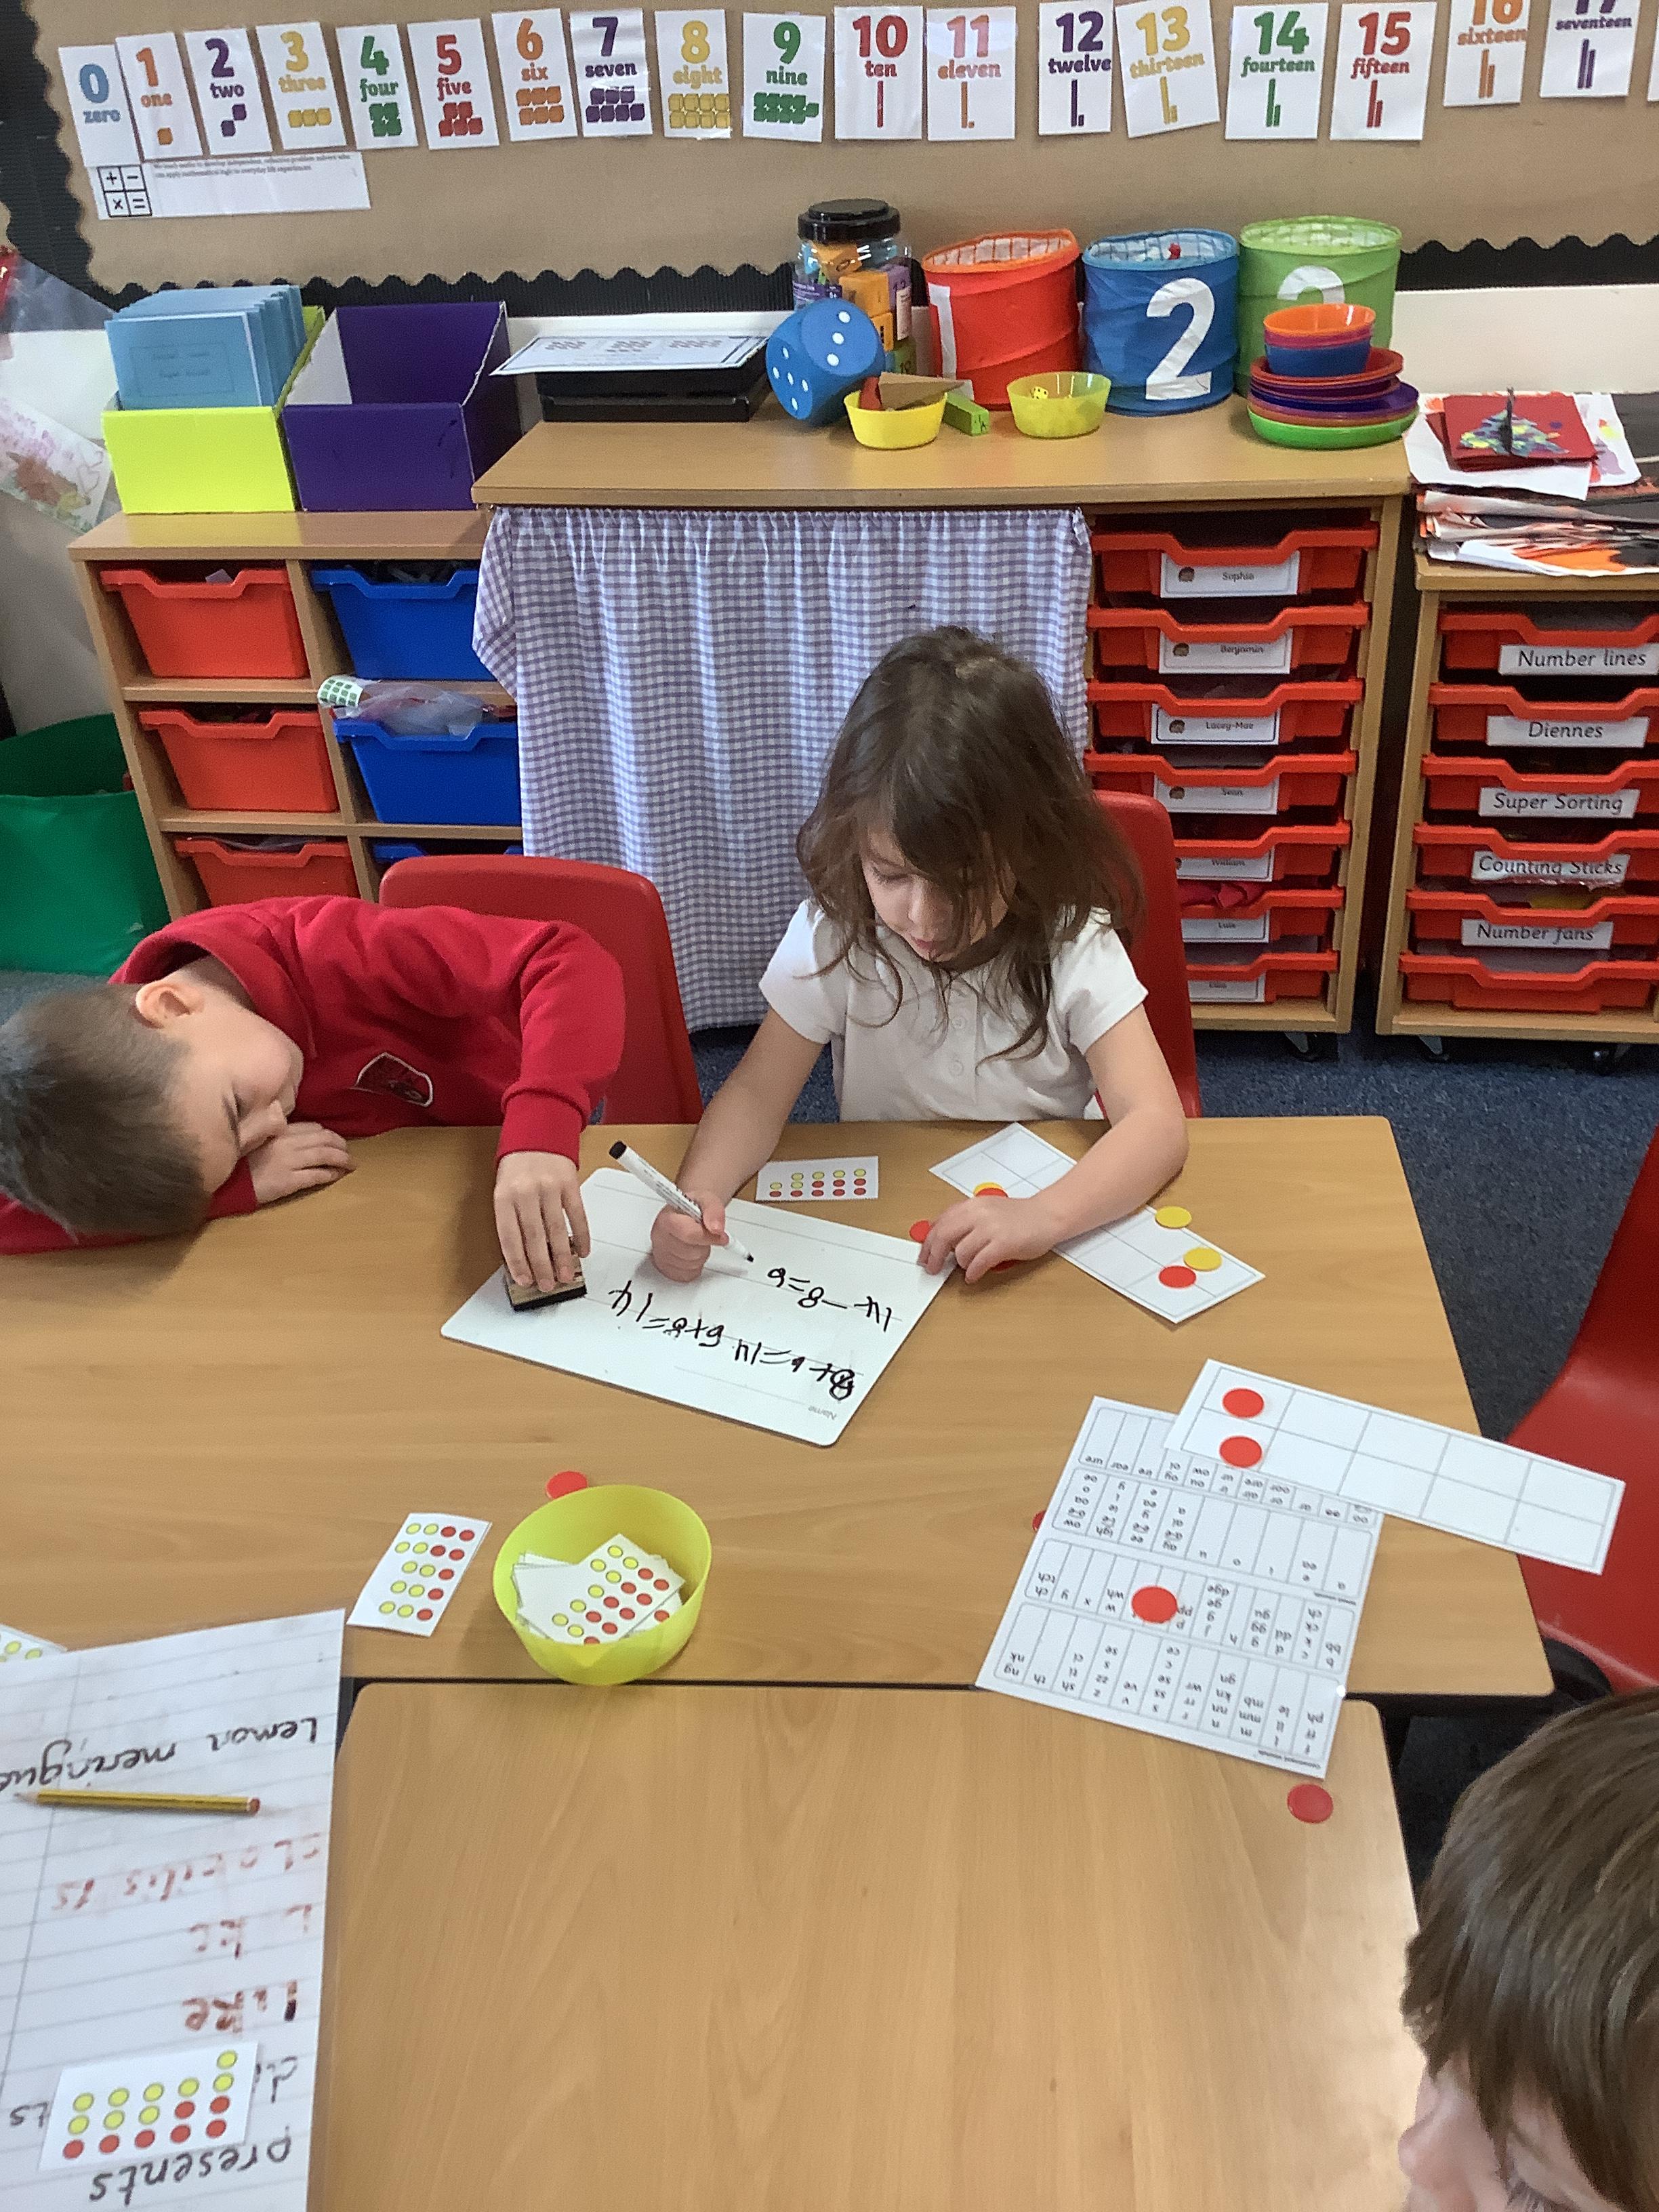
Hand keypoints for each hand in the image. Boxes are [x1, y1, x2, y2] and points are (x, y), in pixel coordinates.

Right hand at [245, 1120, 352, 1205]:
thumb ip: (275, 1134)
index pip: (312, 1127)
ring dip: (342, 1159)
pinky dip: (330, 1174)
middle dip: (341, 1145)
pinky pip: (316, 1175)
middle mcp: (286, 1142)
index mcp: (277, 1130)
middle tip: (348, 1152)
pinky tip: (337, 1175)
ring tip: (351, 1164)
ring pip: (324, 1155)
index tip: (335, 1140)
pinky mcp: (288, 1181)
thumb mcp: (256, 1139)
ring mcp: (289, 1161)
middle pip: (324, 1139)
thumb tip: (296, 1135)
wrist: (224, 1183)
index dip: (328, 1134)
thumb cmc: (237, 1162)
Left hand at [495, 1150, 589, 1291]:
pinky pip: (577, 1215)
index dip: (517, 1262)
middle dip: (542, 1265)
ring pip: (556, 1229)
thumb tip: (523, 1258)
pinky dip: (582, 1235)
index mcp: (504, 1197)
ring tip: (565, 1275)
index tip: (524, 1279)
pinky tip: (583, 1251)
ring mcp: (549, 1187)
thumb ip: (512, 1220)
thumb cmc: (518, 1168)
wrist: (537, 1133)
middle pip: (534, 1237)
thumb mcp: (504, 1191)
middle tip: (548, 1284)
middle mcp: (526, 1192)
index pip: (509, 1236)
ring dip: (562, 1257)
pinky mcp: (570, 1183)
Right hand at [649, 1193, 727, 1282]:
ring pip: (691, 1265)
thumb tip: (716, 1228)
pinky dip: (695, 1266)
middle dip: (704, 1245)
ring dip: (700, 1255)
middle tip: (703, 1234)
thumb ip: (713, 1210)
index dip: (708, 1236)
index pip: (688, 1234)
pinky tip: (691, 1252)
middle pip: (691, 1252)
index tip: (718, 1233)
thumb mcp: (707, 1200)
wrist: (686, 1213)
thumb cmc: (693, 1207)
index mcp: (666, 1219)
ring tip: (696, 1242)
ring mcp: (660, 1255)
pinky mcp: (665, 1268)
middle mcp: (659, 1237)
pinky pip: (688, 1275)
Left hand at [921, 1193, 1059, 1283]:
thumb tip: (942, 1238)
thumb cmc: (1019, 1216)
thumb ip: (965, 1220)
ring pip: (961, 1252)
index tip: (924, 1254)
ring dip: (960, 1264)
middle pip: (944, 1236)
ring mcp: (991, 1228)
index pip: (941, 1223)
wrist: (1047, 1215)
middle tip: (931, 1268)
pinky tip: (973, 1275)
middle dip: (934, 1255)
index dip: (928, 1241)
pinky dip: (973, 1272)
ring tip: (967, 1266)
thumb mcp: (986, 1210)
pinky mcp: (1003, 1243)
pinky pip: (979, 1263)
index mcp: (972, 1205)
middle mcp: (979, 1214)